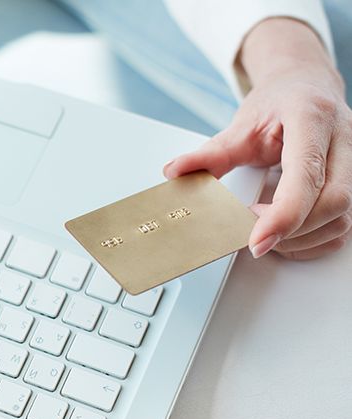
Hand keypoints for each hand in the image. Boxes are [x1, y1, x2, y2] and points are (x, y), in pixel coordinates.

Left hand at [164, 18, 350, 259]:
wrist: (307, 86)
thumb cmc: (280, 102)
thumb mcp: (241, 123)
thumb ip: (210, 154)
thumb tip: (176, 171)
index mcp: (312, 118)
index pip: (306, 174)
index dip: (284, 214)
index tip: (257, 240)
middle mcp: (343, 139)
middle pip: (332, 201)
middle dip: (290, 228)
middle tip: (255, 233)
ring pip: (341, 217)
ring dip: (301, 238)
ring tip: (267, 230)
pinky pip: (343, 224)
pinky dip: (314, 239)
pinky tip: (289, 235)